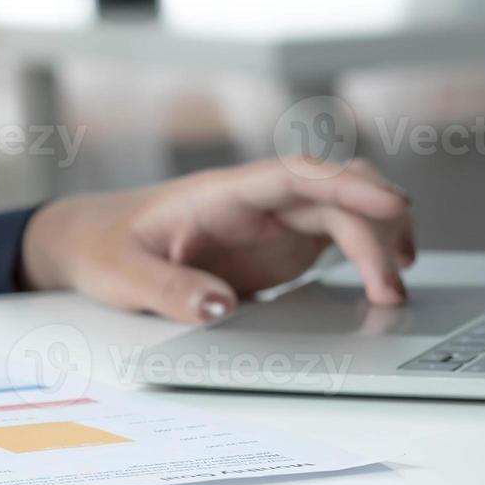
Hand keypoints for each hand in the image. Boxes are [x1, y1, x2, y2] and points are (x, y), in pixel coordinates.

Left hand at [19, 159, 415, 323]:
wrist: (88, 241)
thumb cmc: (103, 247)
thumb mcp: (122, 274)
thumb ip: (166, 290)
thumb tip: (219, 309)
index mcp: (220, 194)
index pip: (297, 175)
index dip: (349, 186)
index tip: (393, 206)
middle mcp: (255, 201)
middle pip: (336, 194)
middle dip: (375, 230)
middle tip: (390, 289)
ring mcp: (271, 221)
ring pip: (345, 210)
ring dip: (379, 238)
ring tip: (395, 290)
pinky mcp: (278, 245)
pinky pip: (337, 235)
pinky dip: (367, 252)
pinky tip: (382, 282)